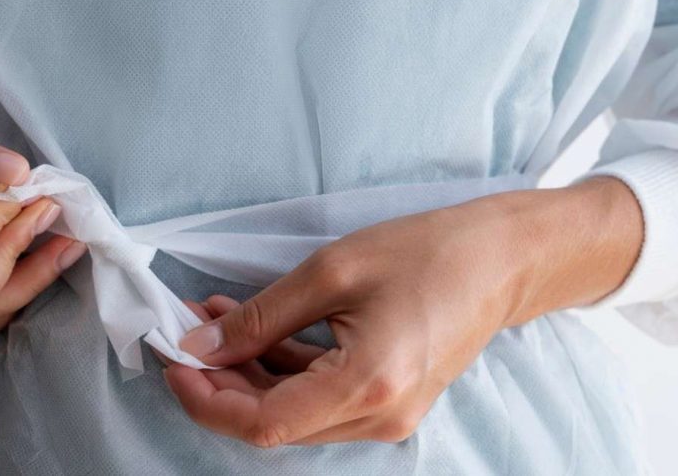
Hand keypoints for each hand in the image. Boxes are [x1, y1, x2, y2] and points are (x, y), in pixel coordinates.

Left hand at [165, 178, 642, 445]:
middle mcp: (379, 415)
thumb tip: (203, 347)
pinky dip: (281, 370)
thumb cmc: (429, 252)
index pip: (263, 425)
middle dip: (221, 382)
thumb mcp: (332, 271)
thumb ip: (260, 317)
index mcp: (368, 384)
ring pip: (293, 413)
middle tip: (188, 333)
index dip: (208, 402)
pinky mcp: (388, 401)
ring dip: (247, 373)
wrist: (502, 260)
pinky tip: (254, 330)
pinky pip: (319, 399)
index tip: (175, 365)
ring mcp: (387, 415)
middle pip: (274, 423)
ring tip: (215, 320)